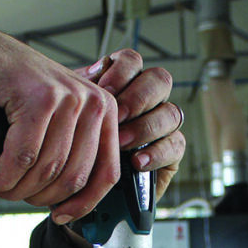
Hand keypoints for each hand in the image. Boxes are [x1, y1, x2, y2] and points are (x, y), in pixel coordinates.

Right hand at [0, 22, 120, 224]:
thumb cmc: (20, 89)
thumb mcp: (60, 118)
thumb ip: (74, 148)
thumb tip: (73, 202)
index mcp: (106, 112)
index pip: (106, 173)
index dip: (84, 205)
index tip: (60, 218)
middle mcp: (94, 103)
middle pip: (73, 177)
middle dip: (40, 198)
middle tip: (14, 195)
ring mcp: (68, 99)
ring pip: (46, 169)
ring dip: (16, 189)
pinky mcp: (38, 98)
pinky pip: (23, 156)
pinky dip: (3, 176)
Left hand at [76, 49, 184, 202]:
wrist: (82, 186)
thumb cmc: (76, 147)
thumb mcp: (71, 117)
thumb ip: (82, 94)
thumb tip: (92, 73)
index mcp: (123, 83)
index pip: (133, 62)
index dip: (123, 71)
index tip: (104, 89)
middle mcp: (147, 100)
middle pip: (160, 81)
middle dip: (139, 97)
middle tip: (118, 116)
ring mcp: (162, 125)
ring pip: (171, 113)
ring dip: (146, 127)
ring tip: (122, 143)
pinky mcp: (171, 152)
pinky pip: (176, 145)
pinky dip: (157, 153)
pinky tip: (138, 162)